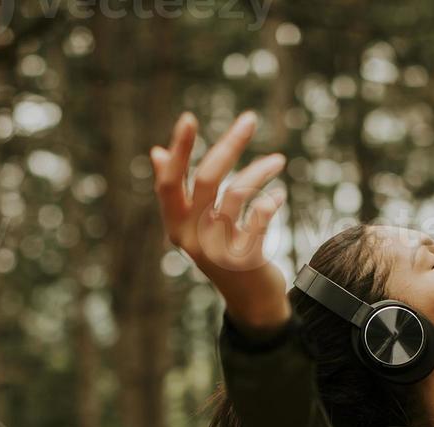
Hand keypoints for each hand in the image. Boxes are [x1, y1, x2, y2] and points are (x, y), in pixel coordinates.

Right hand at [151, 110, 290, 331]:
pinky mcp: (244, 259)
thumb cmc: (223, 253)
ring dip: (260, 171)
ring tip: (278, 161)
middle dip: (230, 145)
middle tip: (250, 119)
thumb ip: (178, 194)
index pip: (170, 183)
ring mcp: (218, 249)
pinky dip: (269, 202)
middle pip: (206, 180)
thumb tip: (155, 152)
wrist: (251, 302)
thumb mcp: (195, 226)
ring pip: (237, 194)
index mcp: (176, 226)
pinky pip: (259, 218)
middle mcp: (192, 238)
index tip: (189, 118)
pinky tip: (278, 195)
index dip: (179, 151)